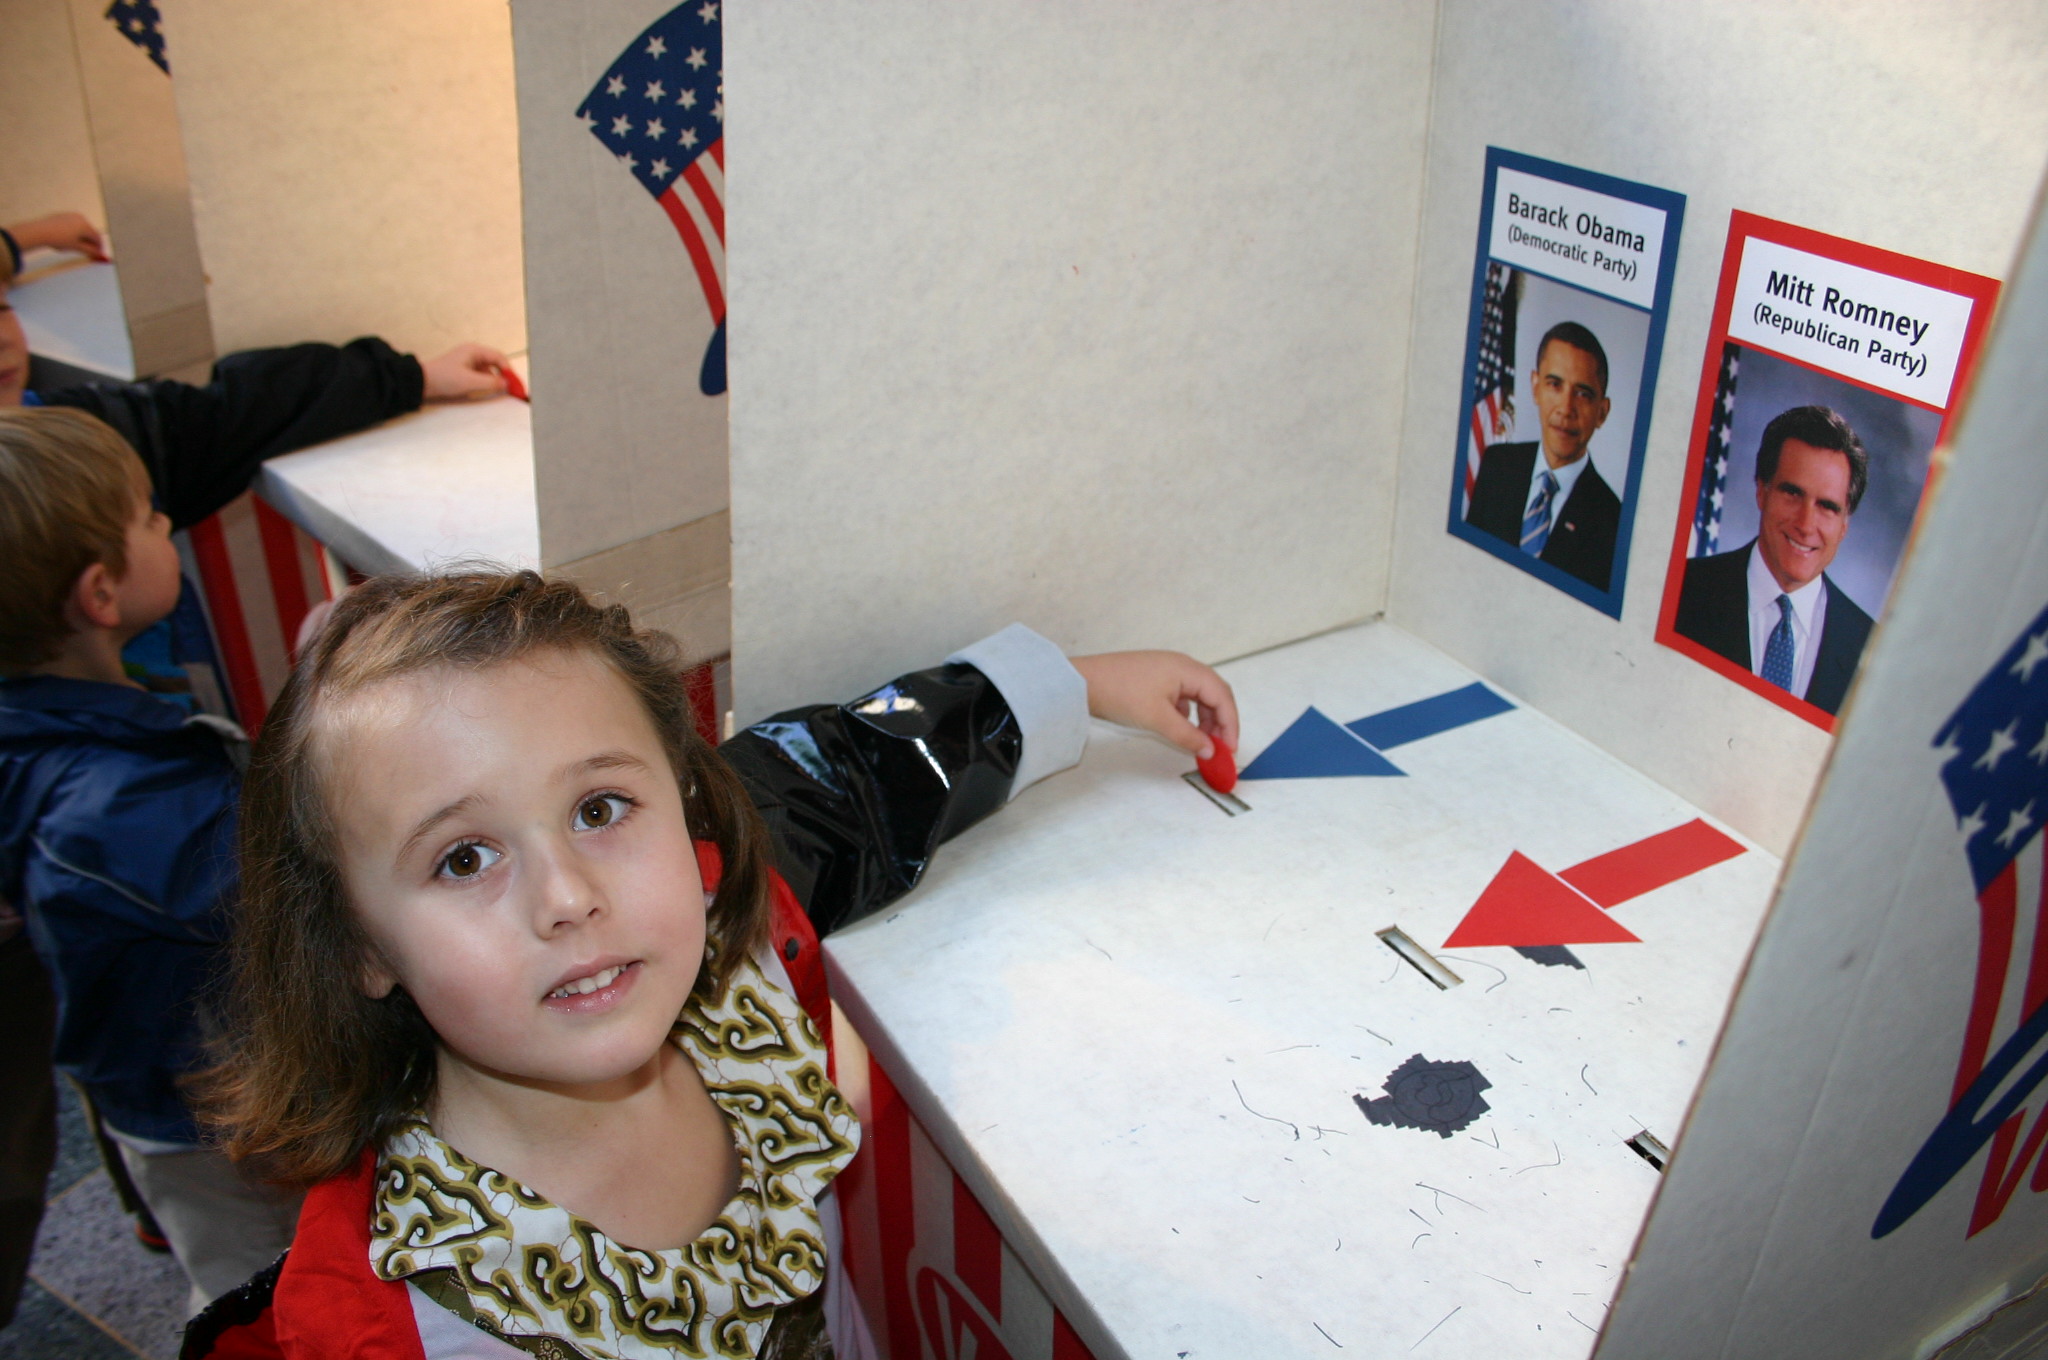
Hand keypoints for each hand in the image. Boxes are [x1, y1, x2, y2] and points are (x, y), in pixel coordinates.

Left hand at [8, 212, 108, 261]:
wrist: (40, 231)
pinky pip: (72, 224)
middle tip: (87, 251)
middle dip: (90, 242)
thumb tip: (102, 257)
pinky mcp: (62, 216)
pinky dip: (73, 232)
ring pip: (81, 228)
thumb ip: (91, 251)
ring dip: (82, 237)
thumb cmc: (59, 240)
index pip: (97, 238)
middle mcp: (80, 218)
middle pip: (90, 232)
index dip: (99, 247)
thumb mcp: (76, 247)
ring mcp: (70, 215)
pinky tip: (66, 238)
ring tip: (76, 245)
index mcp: (86, 225)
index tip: (97, 254)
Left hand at [420, 343, 509, 400]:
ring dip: (493, 379)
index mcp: (474, 350)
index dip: (509, 371)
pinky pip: (480, 374)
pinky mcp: (463, 370)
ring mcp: (467, 361)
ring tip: (498, 390)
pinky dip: (485, 382)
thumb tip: (507, 384)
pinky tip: (485, 389)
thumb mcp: (470, 382)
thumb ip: (491, 383)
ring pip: (488, 370)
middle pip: (495, 363)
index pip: (499, 357)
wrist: (422, 382)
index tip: (515, 383)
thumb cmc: (444, 378)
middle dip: (503, 375)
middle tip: (511, 388)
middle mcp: (472, 353)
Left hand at [1071, 651, 1238, 760]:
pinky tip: (1180, 728)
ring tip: (1201, 742)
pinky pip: (1182, 696)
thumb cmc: (1120, 693)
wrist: (1082, 682)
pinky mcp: (1155, 677)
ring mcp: (1168, 670)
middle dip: (1221, 721)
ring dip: (1204, 719)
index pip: (1222, 696)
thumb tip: (1209, 750)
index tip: (1229, 749)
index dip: (1230, 723)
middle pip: (1213, 693)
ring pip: (1198, 696)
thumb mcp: (1158, 719)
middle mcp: (1182, 665)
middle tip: (1220, 748)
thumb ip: (1188, 736)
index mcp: (1188, 669)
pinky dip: (1187, 714)